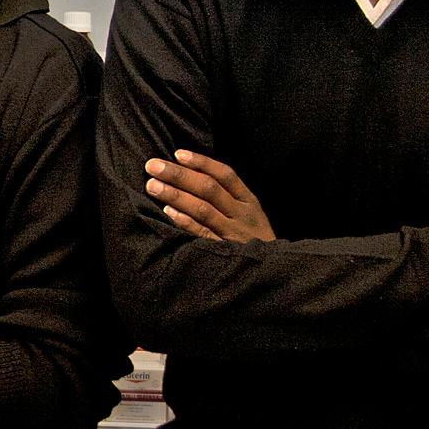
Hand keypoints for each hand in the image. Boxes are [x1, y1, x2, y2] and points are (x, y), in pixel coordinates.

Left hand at [145, 150, 275, 242]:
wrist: (276, 275)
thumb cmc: (255, 242)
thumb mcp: (251, 217)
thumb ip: (230, 199)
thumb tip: (192, 177)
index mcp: (249, 202)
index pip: (225, 175)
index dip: (201, 162)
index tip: (178, 153)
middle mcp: (242, 215)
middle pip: (209, 188)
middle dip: (180, 175)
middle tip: (153, 165)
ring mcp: (234, 234)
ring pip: (203, 209)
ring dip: (176, 195)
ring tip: (153, 185)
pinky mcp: (224, 253)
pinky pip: (202, 234)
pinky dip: (185, 222)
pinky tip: (168, 211)